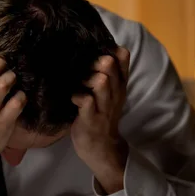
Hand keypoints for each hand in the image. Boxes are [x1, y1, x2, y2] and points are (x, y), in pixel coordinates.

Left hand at [71, 47, 130, 193]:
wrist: (102, 148)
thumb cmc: (101, 115)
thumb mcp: (109, 92)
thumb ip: (107, 72)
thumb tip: (94, 48)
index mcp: (119, 83)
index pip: (122, 56)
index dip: (107, 48)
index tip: (92, 51)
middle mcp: (115, 92)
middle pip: (109, 64)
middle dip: (93, 60)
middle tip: (81, 68)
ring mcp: (104, 106)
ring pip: (100, 81)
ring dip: (85, 78)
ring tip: (77, 84)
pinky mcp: (91, 119)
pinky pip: (85, 101)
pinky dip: (76, 96)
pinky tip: (72, 99)